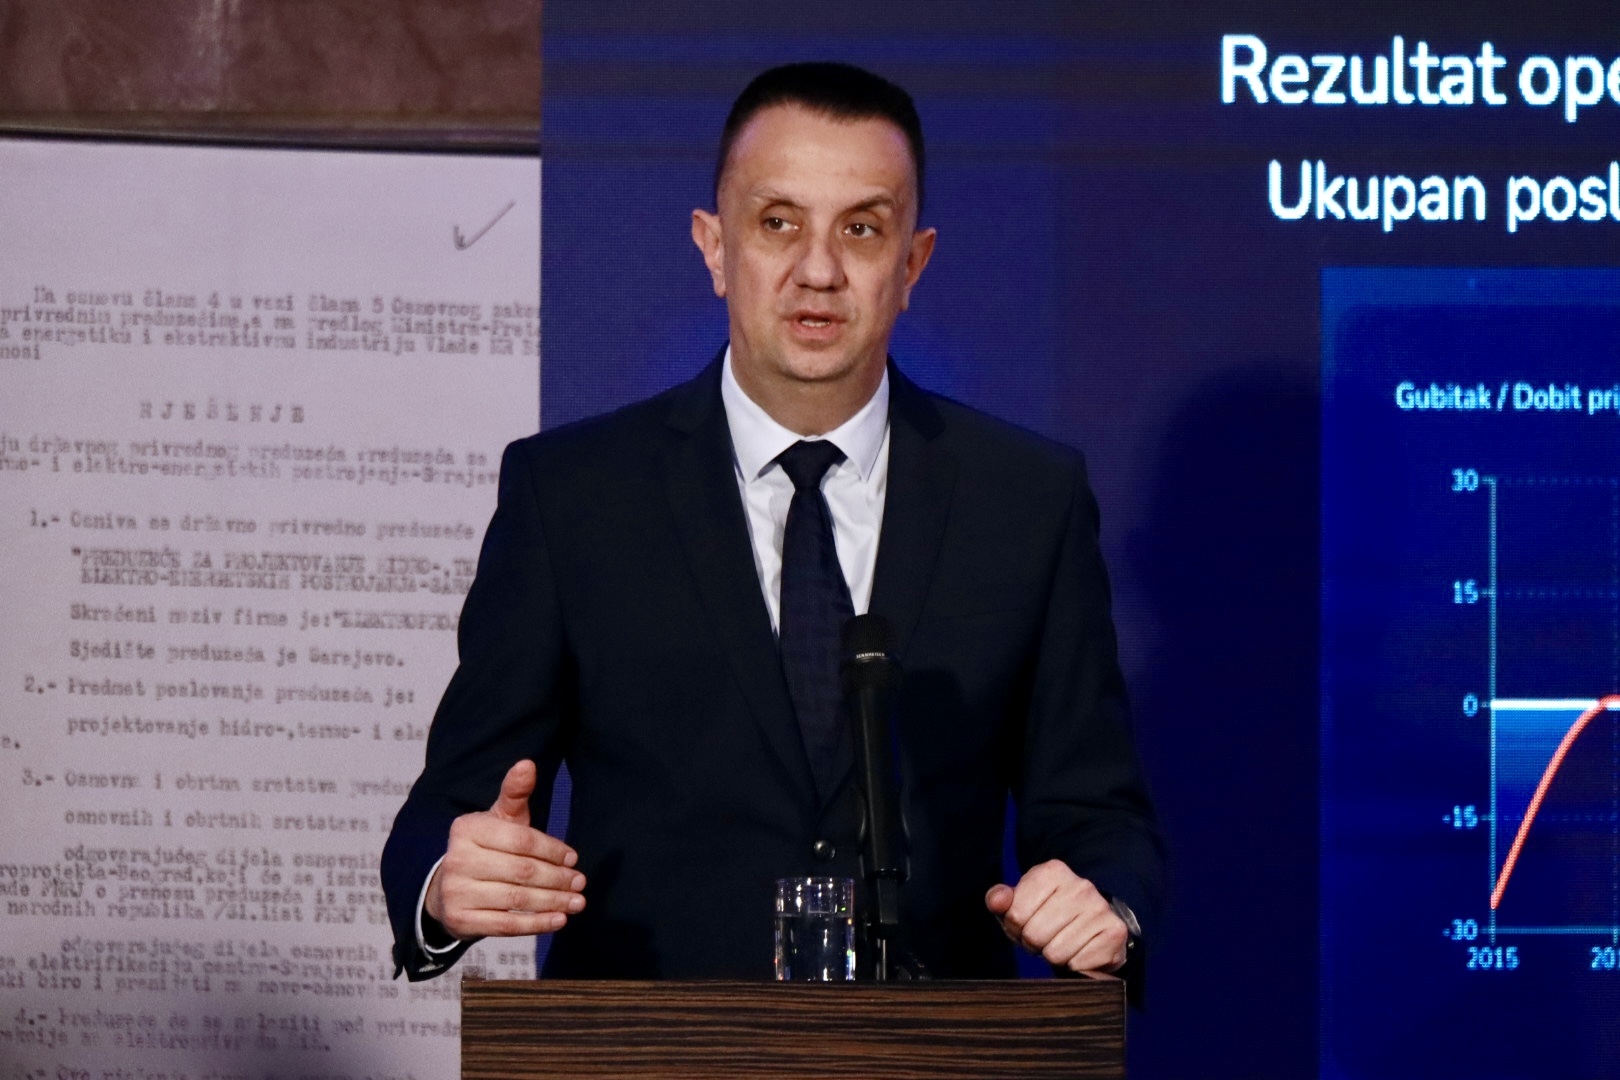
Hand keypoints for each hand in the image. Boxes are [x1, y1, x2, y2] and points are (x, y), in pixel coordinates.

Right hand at [425, 760, 585, 939]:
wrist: (447, 888)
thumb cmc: (486, 848)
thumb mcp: (499, 818)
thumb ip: (515, 793)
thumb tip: (527, 764)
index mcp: (467, 829)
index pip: (521, 840)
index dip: (552, 850)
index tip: (573, 859)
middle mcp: (458, 860)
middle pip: (522, 871)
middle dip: (557, 878)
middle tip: (580, 883)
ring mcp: (456, 892)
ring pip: (516, 899)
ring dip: (553, 902)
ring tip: (577, 902)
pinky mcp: (460, 921)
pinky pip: (505, 925)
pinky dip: (536, 924)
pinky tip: (559, 920)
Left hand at [985, 860, 1128, 974]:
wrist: (1094, 926)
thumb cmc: (1049, 914)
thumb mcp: (1020, 902)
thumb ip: (1000, 899)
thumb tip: (996, 901)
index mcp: (1052, 871)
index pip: (1015, 914)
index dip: (1016, 927)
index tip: (1028, 923)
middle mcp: (1080, 886)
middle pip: (1035, 935)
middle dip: (1034, 943)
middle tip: (1045, 938)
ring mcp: (1100, 908)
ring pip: (1056, 953)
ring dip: (1054, 956)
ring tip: (1062, 943)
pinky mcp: (1114, 932)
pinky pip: (1078, 964)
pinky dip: (1075, 965)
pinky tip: (1080, 951)